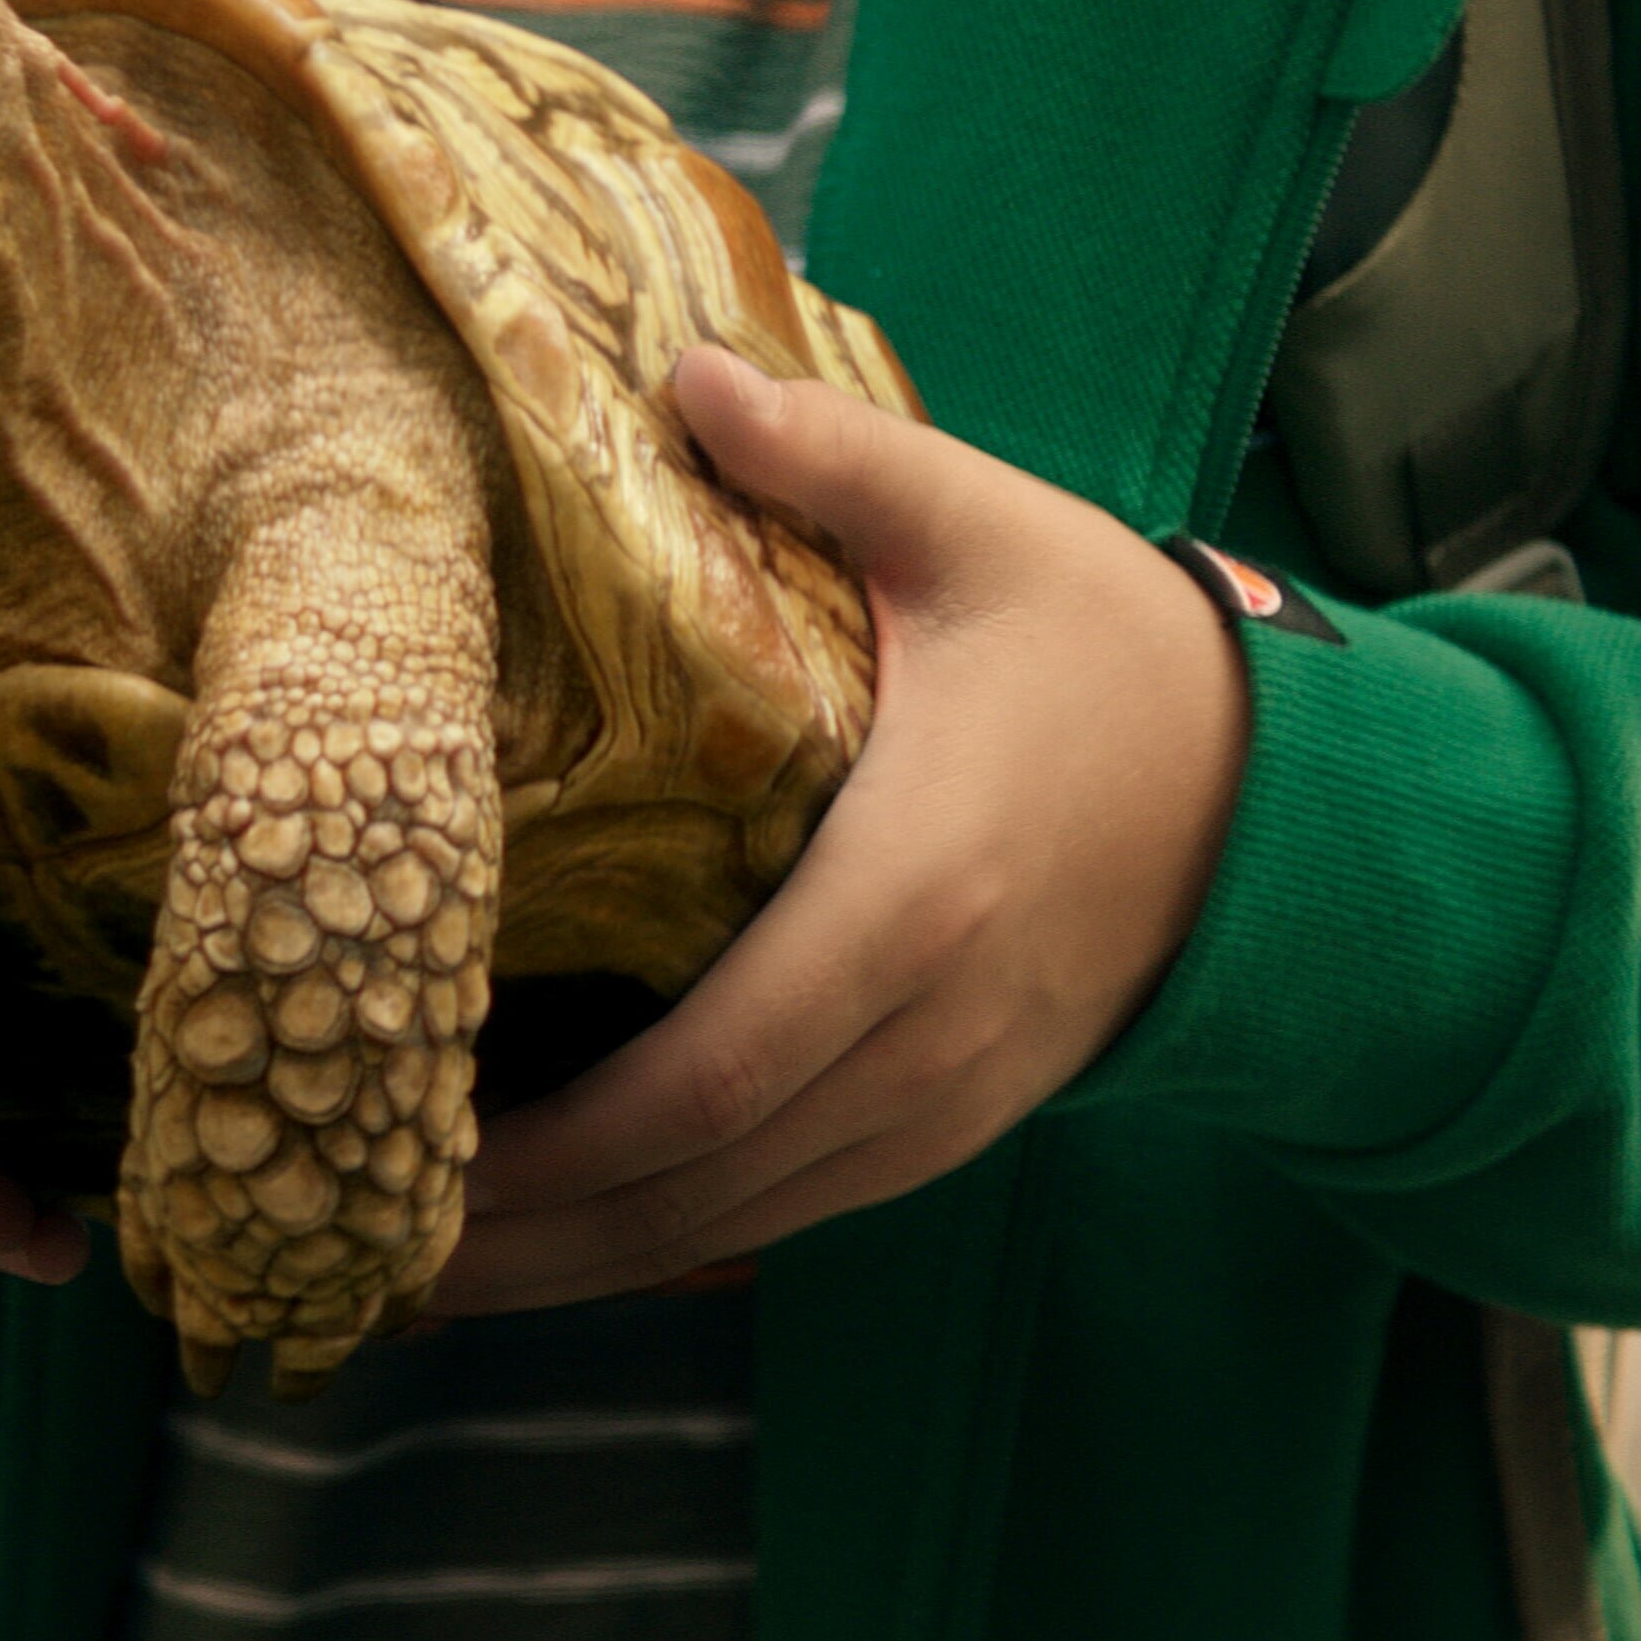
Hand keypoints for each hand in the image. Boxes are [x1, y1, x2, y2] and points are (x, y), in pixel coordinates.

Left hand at [429, 345, 1249, 1312]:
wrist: (1285, 788)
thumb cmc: (1110, 645)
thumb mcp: (980, 524)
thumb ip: (827, 454)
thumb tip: (677, 368)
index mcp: (912, 894)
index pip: (712, 1069)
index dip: (561, 1140)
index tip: (417, 1143)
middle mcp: (925, 1032)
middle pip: (699, 1183)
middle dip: (528, 1235)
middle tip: (356, 1247)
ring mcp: (947, 1099)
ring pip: (738, 1225)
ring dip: (581, 1263)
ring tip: (417, 1272)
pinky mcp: (954, 1123)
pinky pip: (792, 1212)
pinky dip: (669, 1243)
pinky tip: (561, 1243)